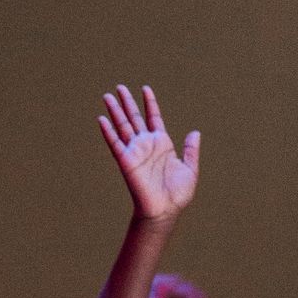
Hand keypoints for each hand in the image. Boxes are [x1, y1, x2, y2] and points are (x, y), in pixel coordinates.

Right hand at [99, 83, 198, 222]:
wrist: (166, 210)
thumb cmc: (178, 194)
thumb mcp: (190, 169)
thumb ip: (191, 150)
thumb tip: (195, 132)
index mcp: (162, 144)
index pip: (154, 117)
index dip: (150, 103)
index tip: (145, 88)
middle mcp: (146, 145)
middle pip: (134, 118)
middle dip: (127, 102)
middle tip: (119, 86)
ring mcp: (135, 151)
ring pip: (123, 126)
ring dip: (115, 111)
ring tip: (107, 96)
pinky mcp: (126, 161)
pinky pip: (115, 144)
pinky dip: (108, 131)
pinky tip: (102, 119)